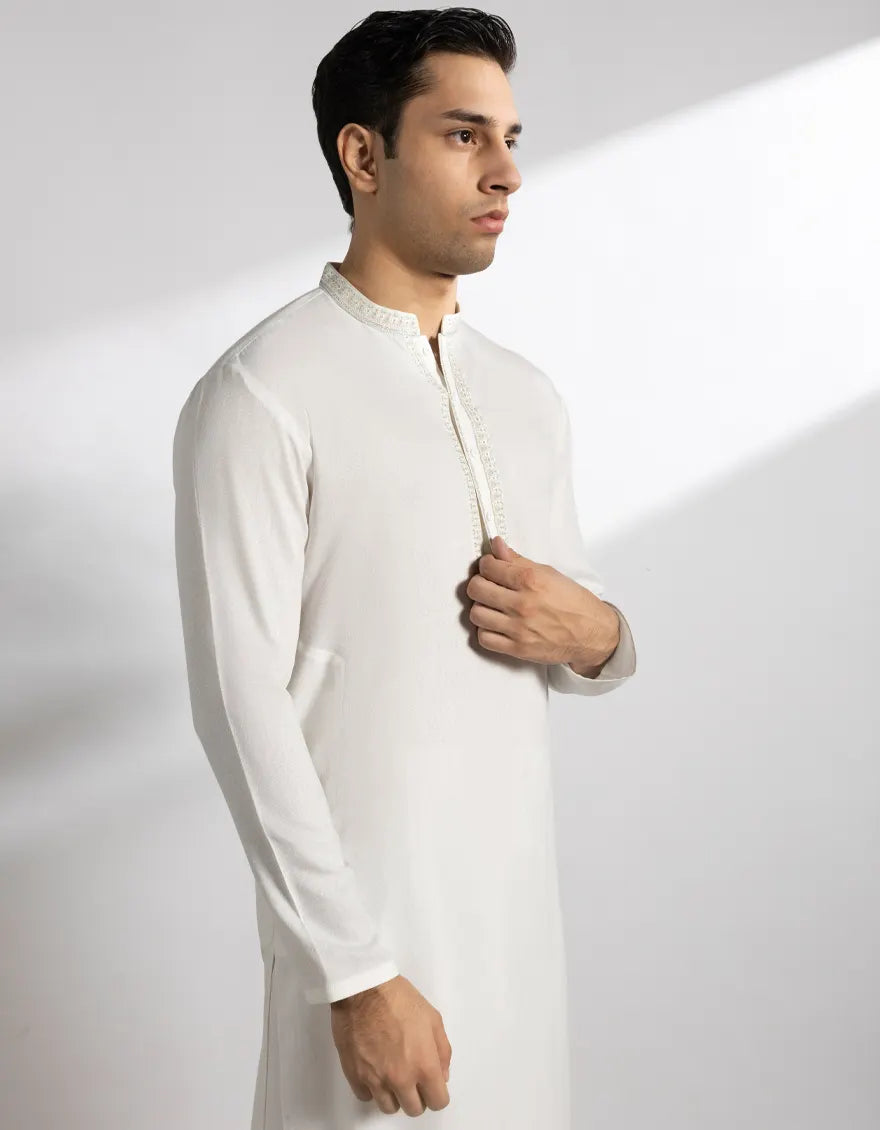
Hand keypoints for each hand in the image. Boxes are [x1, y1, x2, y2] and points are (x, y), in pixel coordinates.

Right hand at [329, 974, 451, 1115]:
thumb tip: (442, 1074)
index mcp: (424, 1065)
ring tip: (392, 1073)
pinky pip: (366, 1097)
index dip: (437, 1093)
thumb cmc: (399, 999)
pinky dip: (372, 1089)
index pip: (438, 1101)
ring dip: (394, 1095)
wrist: (364, 989)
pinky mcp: (355, 1075)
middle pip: (414, 1109)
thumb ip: (443, 1050)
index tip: (432, 1084)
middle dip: (417, 1095)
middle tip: (413, 1077)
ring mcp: (376, 1080)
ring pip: (389, 1107)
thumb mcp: (433, 1018)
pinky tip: (375, 1070)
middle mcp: (401, 1079)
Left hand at [466, 535, 618, 668]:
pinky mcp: (518, 648)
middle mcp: (522, 604)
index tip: (491, 567)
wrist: (592, 634)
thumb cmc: (574, 603)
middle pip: (476, 589)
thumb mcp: (549, 574)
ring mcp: (518, 628)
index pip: (488, 567)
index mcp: (531, 580)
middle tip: (488, 585)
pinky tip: (496, 625)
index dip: (486, 564)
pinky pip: (484, 638)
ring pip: (476, 614)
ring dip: (481, 608)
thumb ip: (519, 561)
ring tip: (492, 606)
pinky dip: (486, 631)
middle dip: (479, 584)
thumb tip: (497, 545)